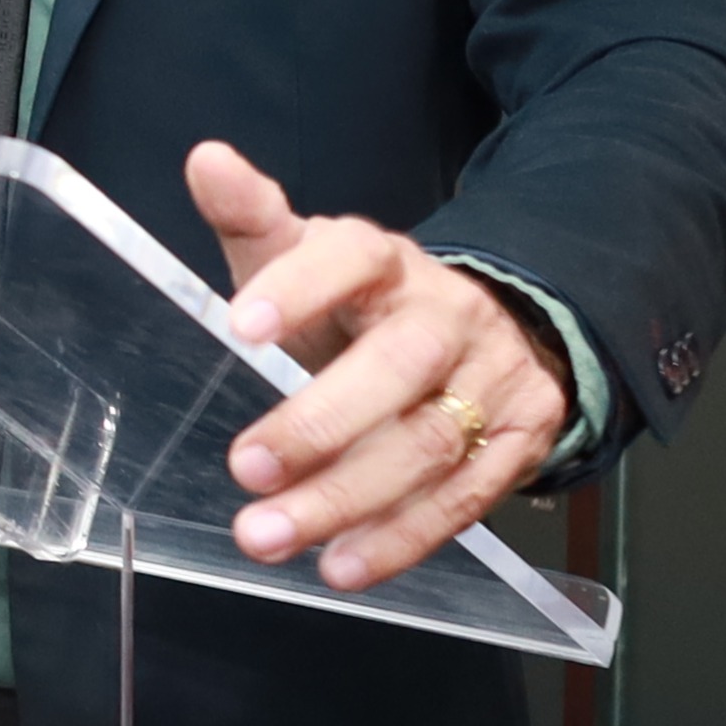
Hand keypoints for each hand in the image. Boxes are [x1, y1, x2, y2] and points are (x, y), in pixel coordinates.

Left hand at [189, 141, 573, 591]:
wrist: (482, 332)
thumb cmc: (361, 301)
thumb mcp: (304, 253)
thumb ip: (252, 216)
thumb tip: (206, 160)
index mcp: (386, 261)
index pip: (349, 260)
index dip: (299, 287)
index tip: (239, 324)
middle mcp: (446, 315)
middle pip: (396, 369)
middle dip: (319, 424)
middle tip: (245, 466)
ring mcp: (491, 380)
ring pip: (428, 444)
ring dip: (347, 499)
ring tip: (270, 535)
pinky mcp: (520, 440)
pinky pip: (464, 497)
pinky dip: (402, 538)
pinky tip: (345, 566)